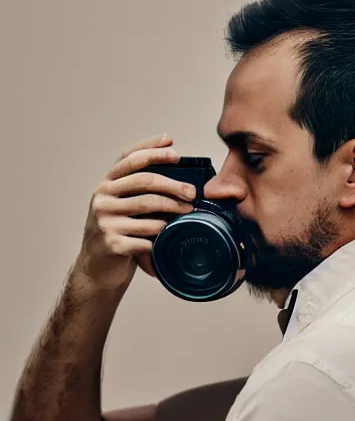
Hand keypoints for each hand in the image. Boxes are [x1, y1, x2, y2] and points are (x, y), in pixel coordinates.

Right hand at [73, 134, 196, 289]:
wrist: (96, 269)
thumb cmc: (118, 233)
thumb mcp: (122, 206)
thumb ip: (139, 191)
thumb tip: (181, 179)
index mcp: (106, 185)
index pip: (129, 158)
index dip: (152, 150)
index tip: (175, 151)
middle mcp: (102, 198)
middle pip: (145, 181)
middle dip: (174, 184)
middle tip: (192, 192)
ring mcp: (104, 220)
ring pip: (148, 206)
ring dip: (174, 209)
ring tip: (188, 211)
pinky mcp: (111, 243)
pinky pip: (146, 235)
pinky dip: (160, 235)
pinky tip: (166, 237)